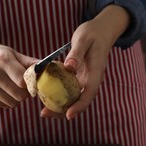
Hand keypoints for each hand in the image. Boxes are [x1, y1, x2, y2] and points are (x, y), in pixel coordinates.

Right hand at [0, 22, 36, 108]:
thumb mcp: (14, 54)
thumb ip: (31, 63)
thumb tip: (49, 68)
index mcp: (3, 60)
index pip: (23, 82)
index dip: (31, 84)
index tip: (32, 82)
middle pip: (19, 95)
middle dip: (26, 93)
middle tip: (24, 86)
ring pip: (12, 103)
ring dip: (17, 98)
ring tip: (14, 87)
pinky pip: (4, 105)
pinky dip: (8, 101)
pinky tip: (5, 90)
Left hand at [41, 4, 130, 119]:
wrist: (101, 31)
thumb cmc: (92, 33)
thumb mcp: (83, 39)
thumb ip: (76, 53)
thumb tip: (68, 67)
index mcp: (95, 71)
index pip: (89, 92)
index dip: (79, 105)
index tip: (68, 115)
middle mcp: (92, 79)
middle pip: (80, 101)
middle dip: (64, 111)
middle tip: (44, 113)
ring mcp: (86, 80)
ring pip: (75, 99)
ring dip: (60, 107)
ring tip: (43, 110)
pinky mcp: (80, 78)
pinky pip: (71, 91)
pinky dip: (60, 97)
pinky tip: (46, 97)